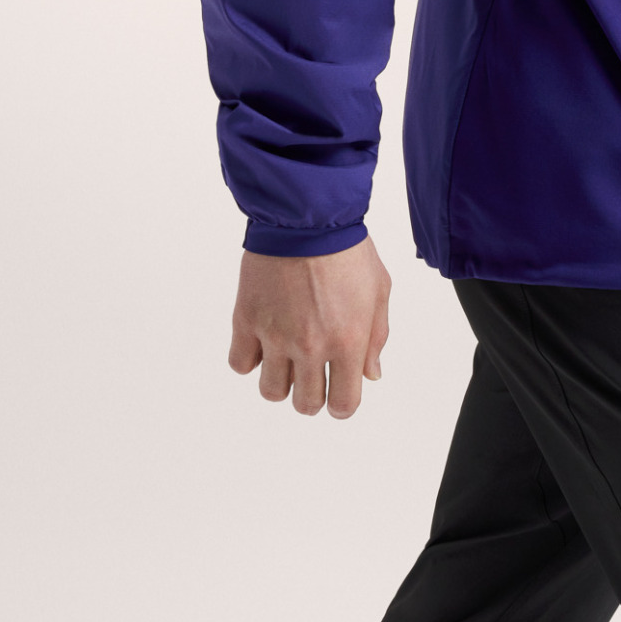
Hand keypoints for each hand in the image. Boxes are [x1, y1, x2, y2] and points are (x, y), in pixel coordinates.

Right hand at [229, 235, 391, 417]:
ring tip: (287, 358)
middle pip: (305, 405)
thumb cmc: (347, 248)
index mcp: (348, 340)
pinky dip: (251, 359)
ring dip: (281, 381)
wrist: (306, 217)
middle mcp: (311, 345)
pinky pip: (241, 364)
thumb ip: (376, 337)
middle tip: (312, 376)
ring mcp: (276, 335)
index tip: (338, 394)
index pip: (342, 403)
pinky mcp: (247, 320)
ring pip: (271, 391)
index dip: (341, 404)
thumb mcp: (379, 290)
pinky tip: (264, 340)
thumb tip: (370, 374)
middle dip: (312, 397)